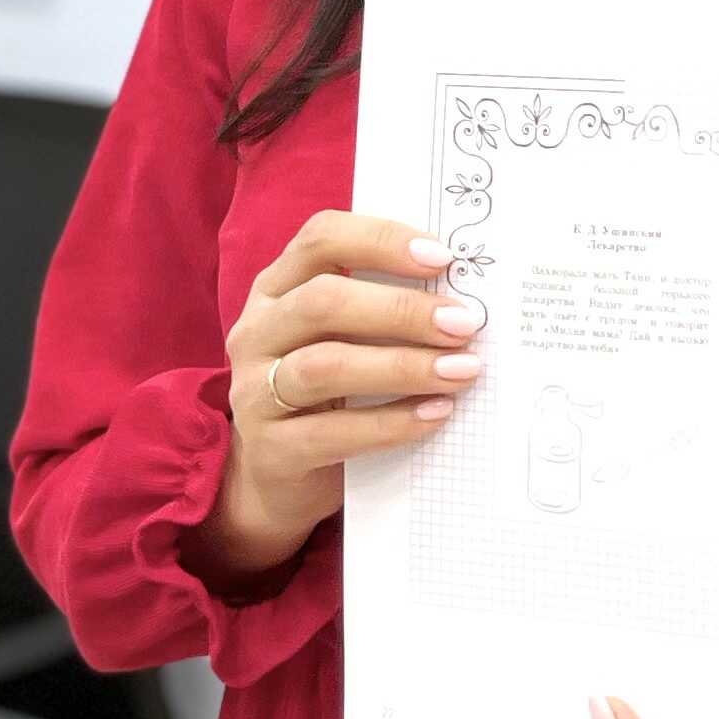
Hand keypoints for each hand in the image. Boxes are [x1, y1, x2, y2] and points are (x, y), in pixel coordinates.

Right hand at [210, 210, 482, 573]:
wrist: (277, 478)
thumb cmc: (327, 394)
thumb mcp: (343, 341)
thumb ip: (383, 312)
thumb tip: (464, 298)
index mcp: (276, 289)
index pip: (320, 240)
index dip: (381, 241)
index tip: (442, 258)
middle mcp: (257, 333)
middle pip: (323, 302)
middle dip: (401, 310)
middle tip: (463, 324)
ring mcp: (254, 392)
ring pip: (324, 366)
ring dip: (401, 367)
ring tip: (460, 371)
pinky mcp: (270, 450)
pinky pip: (332, 433)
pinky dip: (391, 423)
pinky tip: (435, 414)